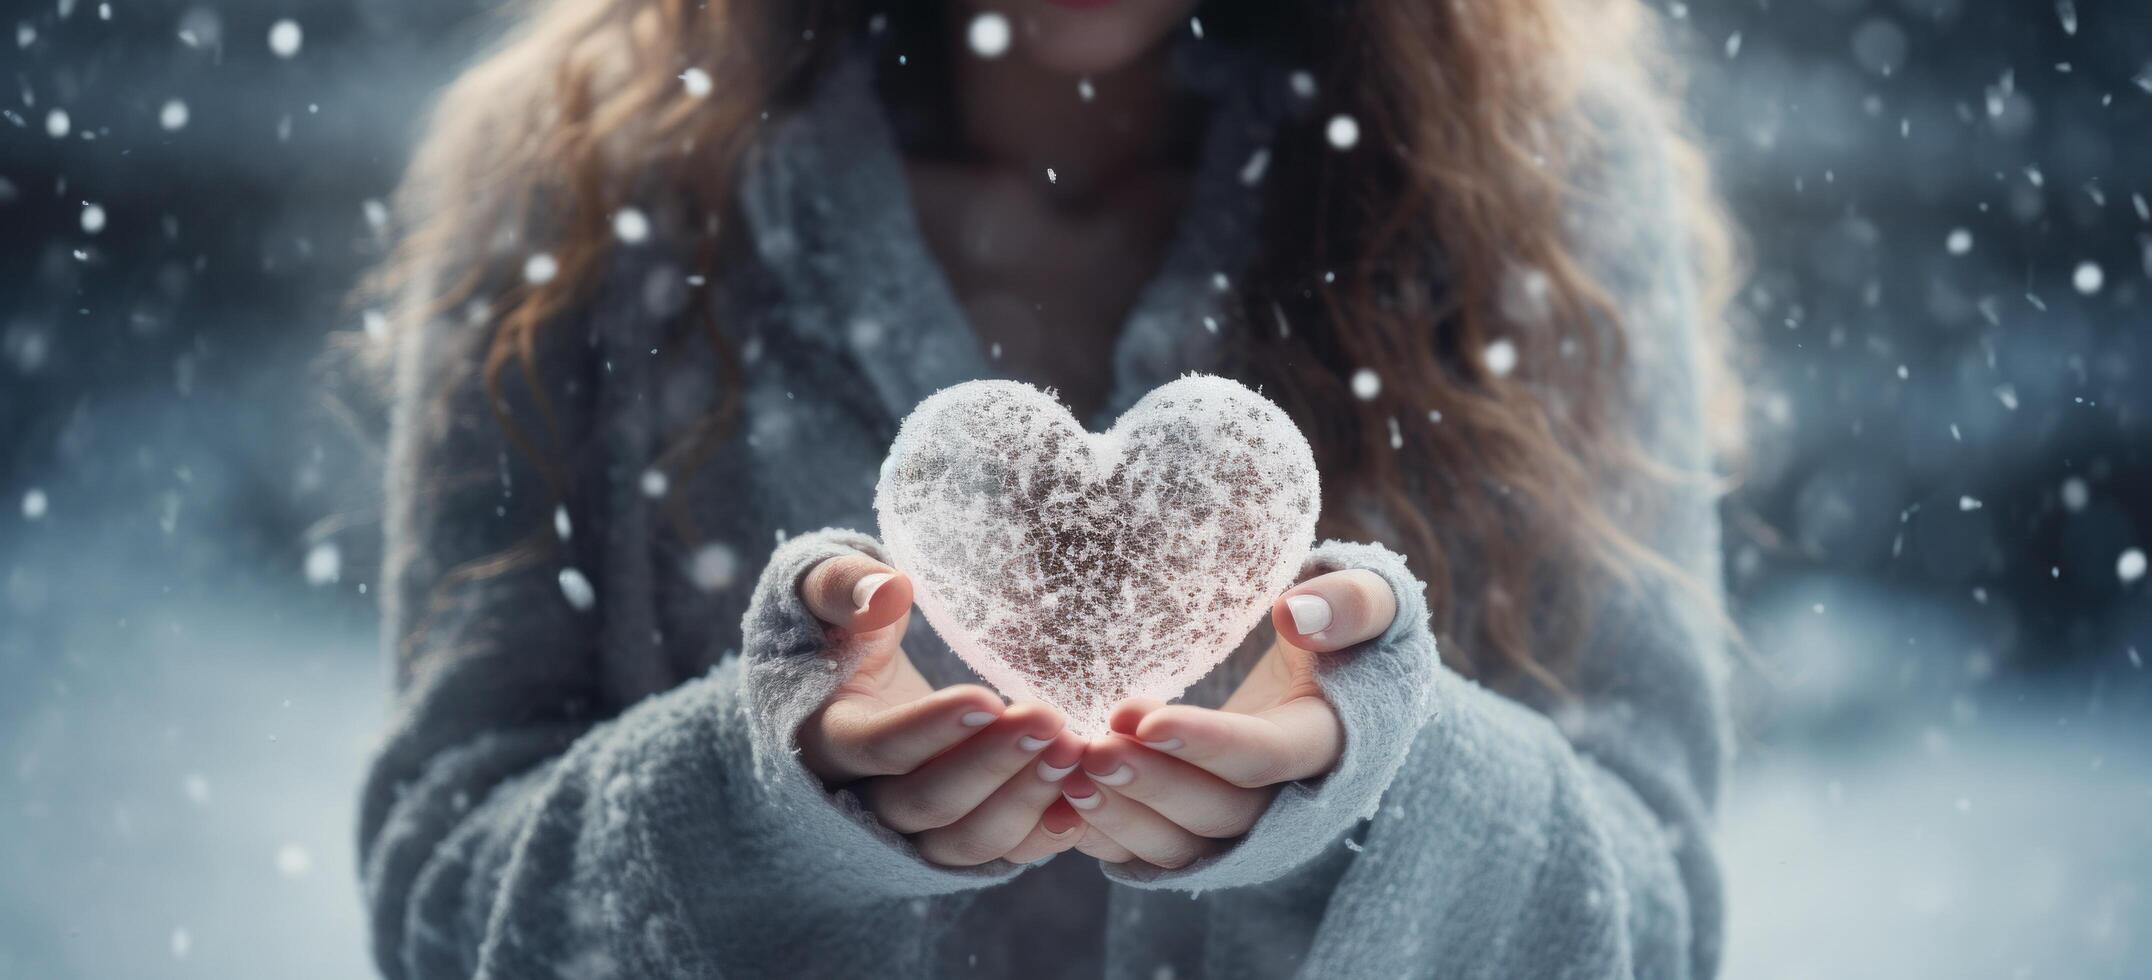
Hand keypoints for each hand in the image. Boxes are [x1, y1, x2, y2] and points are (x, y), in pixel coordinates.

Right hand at [794, 554, 1088, 866]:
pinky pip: (998, 854)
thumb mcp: (824, 598)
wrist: (850, 684)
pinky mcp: (951, 840)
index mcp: (825, 739)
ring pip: (963, 840)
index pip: (874, 748)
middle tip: (1051, 723)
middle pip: (924, 803)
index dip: (929, 730)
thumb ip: (842, 587)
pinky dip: (1042, 835)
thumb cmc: (844, 630)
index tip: (988, 699)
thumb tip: (888, 589)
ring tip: (1074, 751)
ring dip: (1024, 800)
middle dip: (992, 765)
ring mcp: (908, 831)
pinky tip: (1082, 799)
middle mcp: (861, 800)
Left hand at [1057, 569, 1399, 868]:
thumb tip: (1296, 612)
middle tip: (1094, 748)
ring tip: (1068, 774)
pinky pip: (1155, 854)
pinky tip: (1059, 806)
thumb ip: (1353, 602)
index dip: (1208, 744)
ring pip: (1184, 845)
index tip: (1144, 717)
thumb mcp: (1375, 606)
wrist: (1339, 688)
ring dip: (1124, 817)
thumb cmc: (1350, 635)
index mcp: (1328, 745)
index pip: (1268, 757)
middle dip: (1154, 784)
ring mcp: (1246, 829)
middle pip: (1220, 811)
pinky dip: (1107, 839)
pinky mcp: (1206, 838)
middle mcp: (1289, 802)